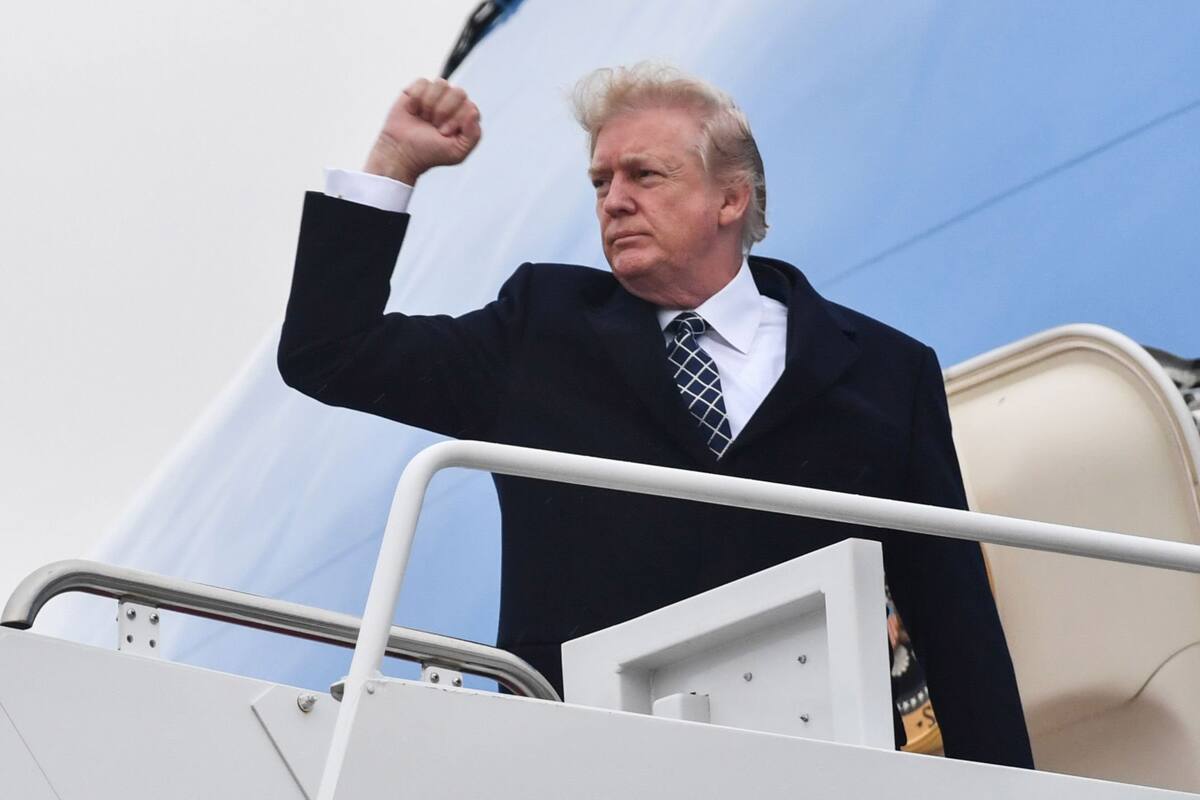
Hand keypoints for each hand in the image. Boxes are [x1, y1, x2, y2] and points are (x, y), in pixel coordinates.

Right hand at [364, 78, 482, 184]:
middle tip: (434, 125)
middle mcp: (454, 103)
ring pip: (441, 84)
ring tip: (424, 118)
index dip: (456, 119)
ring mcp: (437, 94)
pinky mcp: (418, 89)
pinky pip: (423, 82)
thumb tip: (473, 111)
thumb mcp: (457, 152)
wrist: (402, 151)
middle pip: (459, 92)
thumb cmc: (430, 153)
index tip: (443, 133)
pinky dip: (416, 98)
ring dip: (429, 104)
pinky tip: (413, 110)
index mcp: (467, 117)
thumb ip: (473, 135)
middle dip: (444, 110)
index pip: (470, 106)